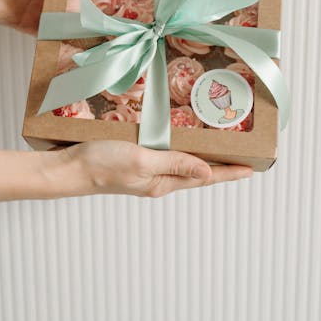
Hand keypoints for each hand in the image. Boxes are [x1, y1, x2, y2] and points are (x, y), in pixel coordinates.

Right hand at [39, 140, 252, 198]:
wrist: (68, 168)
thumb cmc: (103, 165)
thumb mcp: (143, 161)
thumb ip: (176, 164)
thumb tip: (209, 172)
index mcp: (163, 182)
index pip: (205, 178)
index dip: (229, 172)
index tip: (252, 168)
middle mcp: (158, 179)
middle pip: (197, 172)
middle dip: (220, 165)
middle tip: (241, 154)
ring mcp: (145, 171)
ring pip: (181, 163)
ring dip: (201, 156)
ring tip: (218, 146)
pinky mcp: (133, 160)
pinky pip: (164, 155)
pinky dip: (178, 148)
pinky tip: (178, 138)